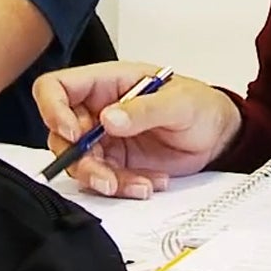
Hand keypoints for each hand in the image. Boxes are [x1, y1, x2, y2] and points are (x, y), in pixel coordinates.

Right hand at [32, 61, 242, 198]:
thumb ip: (144, 109)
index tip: (72, 133)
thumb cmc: (199, 104)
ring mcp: (105, 139)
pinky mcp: (116, 163)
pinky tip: (150, 182)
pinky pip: (104, 180)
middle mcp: (98, 110)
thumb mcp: (178, 102)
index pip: (56, 87)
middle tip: (106, 176)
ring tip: (137, 184)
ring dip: (103, 179)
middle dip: (81, 161)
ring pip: (80, 164)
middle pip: (60, 135)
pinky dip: (124, 187)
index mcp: (106, 82)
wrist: (217, 134)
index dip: (53, 109)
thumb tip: (109, 119)